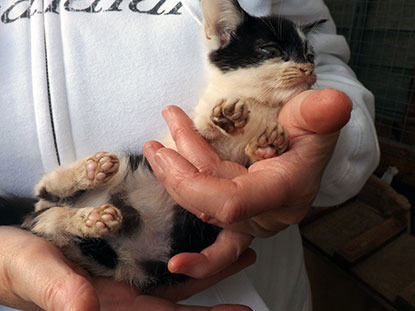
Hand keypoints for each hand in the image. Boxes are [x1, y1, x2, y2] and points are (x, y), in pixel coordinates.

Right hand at [0, 226, 254, 310]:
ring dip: (206, 261)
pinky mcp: (119, 254)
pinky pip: (157, 252)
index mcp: (113, 303)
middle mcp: (125, 291)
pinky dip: (181, 245)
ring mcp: (124, 273)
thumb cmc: (14, 266)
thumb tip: (82, 306)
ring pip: (175, 271)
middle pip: (181, 295)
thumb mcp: (35, 274)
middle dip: (217, 283)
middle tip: (248, 259)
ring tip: (235, 246)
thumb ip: (57, 291)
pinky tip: (195, 231)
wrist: (7, 251)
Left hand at [143, 89, 351, 277]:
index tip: (166, 153)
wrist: (307, 144)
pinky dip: (195, 233)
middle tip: (156, 147)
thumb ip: (322, 112)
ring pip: (204, 206)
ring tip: (155, 152)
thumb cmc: (311, 129)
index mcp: (284, 192)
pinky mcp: (241, 218)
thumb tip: (332, 103)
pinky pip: (217, 237)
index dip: (194, 186)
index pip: (232, 203)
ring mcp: (252, 220)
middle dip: (177, 176)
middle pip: (210, 206)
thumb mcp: (317, 115)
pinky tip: (175, 243)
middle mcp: (266, 215)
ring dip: (176, 179)